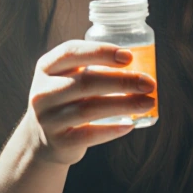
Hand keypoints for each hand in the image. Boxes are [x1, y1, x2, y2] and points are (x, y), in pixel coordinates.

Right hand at [21, 40, 156, 165]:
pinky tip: (130, 124)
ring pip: (90, 109)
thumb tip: (140, 68)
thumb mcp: (68, 78)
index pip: (72, 52)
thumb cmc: (66, 99)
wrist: (42, 138)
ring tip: (148, 102)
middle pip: (86, 82)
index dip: (101, 52)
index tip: (129, 56)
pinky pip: (89, 134)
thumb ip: (94, 68)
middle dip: (122, 81)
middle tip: (149, 83)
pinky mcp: (58, 141)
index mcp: (46, 67)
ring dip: (124, 104)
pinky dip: (112, 130)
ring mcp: (48, 118)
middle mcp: (43, 91)